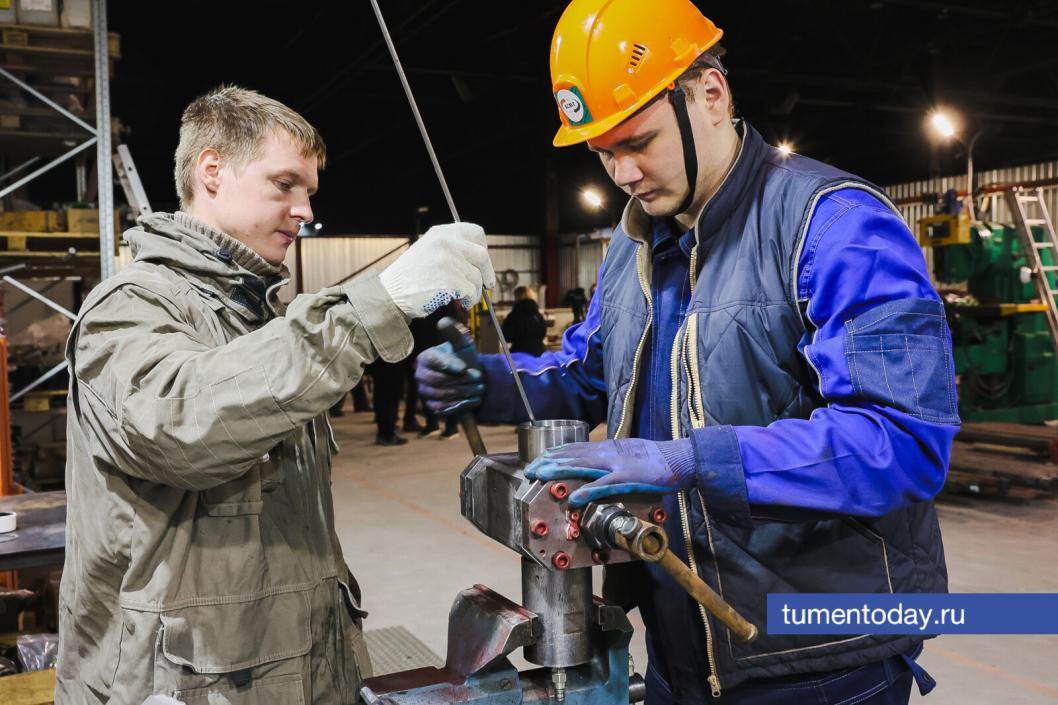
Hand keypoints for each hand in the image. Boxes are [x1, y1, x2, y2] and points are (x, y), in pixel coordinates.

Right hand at [380, 223, 496, 318]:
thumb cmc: (409, 277)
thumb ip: (452, 249)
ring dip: (475, 291)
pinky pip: (472, 291)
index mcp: (441, 233)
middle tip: (488, 284)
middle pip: (482, 255)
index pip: (476, 232)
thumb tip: (481, 261)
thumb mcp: (428, 251)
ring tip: (463, 297)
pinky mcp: (451, 280)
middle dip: (488, 272)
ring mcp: (448, 261)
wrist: (389, 294)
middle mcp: (446, 242)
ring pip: (477, 278)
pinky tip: (460, 302)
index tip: (483, 262)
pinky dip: (469, 300)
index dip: (483, 248)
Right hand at [416, 319, 483, 415]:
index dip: (448, 365)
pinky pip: (444, 408)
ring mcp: (425, 392)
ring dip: (464, 392)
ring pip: (442, 394)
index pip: (433, 361)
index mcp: (425, 357)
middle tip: (479, 378)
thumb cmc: (464, 357)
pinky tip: (474, 398)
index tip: (464, 368)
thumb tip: (442, 322)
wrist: (470, 378)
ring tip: (480, 388)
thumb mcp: (462, 343)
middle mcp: (420, 375)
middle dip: (460, 380)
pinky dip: (461, 404)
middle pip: (437, 380)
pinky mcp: (432, 406)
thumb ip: (454, 332)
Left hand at [523, 438, 695, 506]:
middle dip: (548, 462)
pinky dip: (587, 491)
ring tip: (540, 475)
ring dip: (558, 471)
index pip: (575, 448)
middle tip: (529, 469)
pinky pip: (603, 485)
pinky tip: (574, 497)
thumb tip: (599, 467)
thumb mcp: (630, 454)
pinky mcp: (627, 477)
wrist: (680, 458)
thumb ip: (613, 460)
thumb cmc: (658, 459)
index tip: (539, 459)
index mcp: (608, 448)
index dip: (555, 454)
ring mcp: (616, 464)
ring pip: (581, 466)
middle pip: (572, 455)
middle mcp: (608, 452)